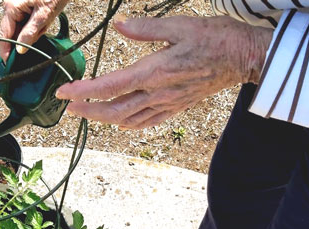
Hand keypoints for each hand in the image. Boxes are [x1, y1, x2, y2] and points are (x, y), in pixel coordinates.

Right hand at [0, 0, 68, 60]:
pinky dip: (36, 22)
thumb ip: (30, 34)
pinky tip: (45, 16)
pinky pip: (26, 19)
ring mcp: (17, 3)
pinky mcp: (24, 3)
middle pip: (13, 30)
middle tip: (42, 28)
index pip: (4, 34)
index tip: (8, 62)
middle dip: (27, 35)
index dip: (6, 50)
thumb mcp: (44, 16)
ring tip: (47, 18)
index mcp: (11, 6)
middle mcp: (11, 4)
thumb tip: (20, 50)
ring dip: (34, 28)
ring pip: (21, 26)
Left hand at [55, 15, 272, 128]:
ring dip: (104, 119)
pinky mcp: (176, 107)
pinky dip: (128, 125)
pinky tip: (120, 122)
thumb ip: (145, 28)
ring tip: (87, 113)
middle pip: (113, 111)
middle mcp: (157, 93)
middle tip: (69, 107)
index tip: (63, 92)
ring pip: (127, 120)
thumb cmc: (216, 38)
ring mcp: (167, 104)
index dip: (83, 92)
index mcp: (154, 72)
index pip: (109, 86)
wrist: (245, 58)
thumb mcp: (180, 24)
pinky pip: (147, 123)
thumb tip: (120, 25)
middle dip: (87, 111)